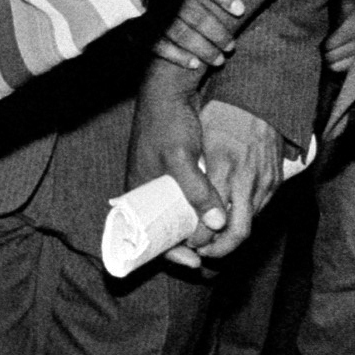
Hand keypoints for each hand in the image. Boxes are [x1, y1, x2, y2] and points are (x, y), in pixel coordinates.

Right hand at [123, 65, 227, 265]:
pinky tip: (216, 215)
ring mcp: (160, 183)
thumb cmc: (166, 122)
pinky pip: (184, 201)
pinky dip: (198, 211)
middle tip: (211, 256)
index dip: (172, 254)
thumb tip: (218, 223)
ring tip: (218, 240)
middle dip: (187, 245)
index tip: (196, 262)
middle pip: (164, 230)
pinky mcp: (174, 174)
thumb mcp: (180, 157)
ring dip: (195, 229)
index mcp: (136, 194)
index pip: (149, 237)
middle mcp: (146, 192)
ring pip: (177, 217)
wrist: (169, 92)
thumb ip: (197, 190)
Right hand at [148, 0, 247, 75]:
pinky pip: (154, 44)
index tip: (241, 10)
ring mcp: (147, 12)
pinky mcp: (136, 32)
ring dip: (201, 46)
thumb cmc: (200, 9)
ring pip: (174, 29)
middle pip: (188, 8)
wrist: (160, 31)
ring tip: (220, 59)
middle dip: (215, 30)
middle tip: (232, 46)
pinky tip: (195, 64)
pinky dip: (176, 55)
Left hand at [185, 100, 283, 261]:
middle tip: (203, 251)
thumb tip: (189, 211)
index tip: (189, 244)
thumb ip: (193, 181)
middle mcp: (250, 180)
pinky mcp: (276, 178)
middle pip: (239, 233)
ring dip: (232, 234)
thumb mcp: (198, 143)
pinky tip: (230, 216)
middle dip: (220, 250)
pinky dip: (246, 217)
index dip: (201, 240)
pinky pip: (261, 207)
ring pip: (251, 222)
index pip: (216, 225)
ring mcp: (267, 180)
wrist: (256, 96)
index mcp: (226, 172)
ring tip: (212, 237)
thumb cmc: (220, 115)